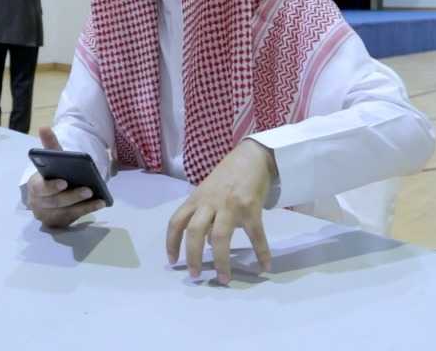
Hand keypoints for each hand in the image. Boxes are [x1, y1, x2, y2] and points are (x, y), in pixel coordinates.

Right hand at [26, 128, 105, 227]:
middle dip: (72, 196)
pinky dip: (87, 211)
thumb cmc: (52, 174)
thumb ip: (50, 146)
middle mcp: (38, 203)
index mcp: (34, 186)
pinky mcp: (59, 223)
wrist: (49, 194)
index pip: (40, 188)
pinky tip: (100, 203)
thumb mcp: (52, 160)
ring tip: (98, 197)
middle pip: (55, 202)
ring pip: (66, 212)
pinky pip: (74, 219)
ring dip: (83, 205)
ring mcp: (48, 215)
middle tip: (88, 189)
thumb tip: (44, 127)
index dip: (51, 187)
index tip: (64, 182)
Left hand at [166, 140, 274, 284]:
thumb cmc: (227, 176)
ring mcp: (230, 205)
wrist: (252, 157)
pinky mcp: (251, 207)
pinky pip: (255, 235)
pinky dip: (261, 252)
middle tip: (195, 276)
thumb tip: (208, 244)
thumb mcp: (208, 191)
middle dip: (193, 256)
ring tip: (224, 279)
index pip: (176, 221)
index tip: (172, 261)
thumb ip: (204, 214)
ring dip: (221, 261)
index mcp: (196, 199)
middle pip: (194, 231)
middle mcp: (210, 202)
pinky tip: (264, 266)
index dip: (171, 242)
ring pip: (220, 237)